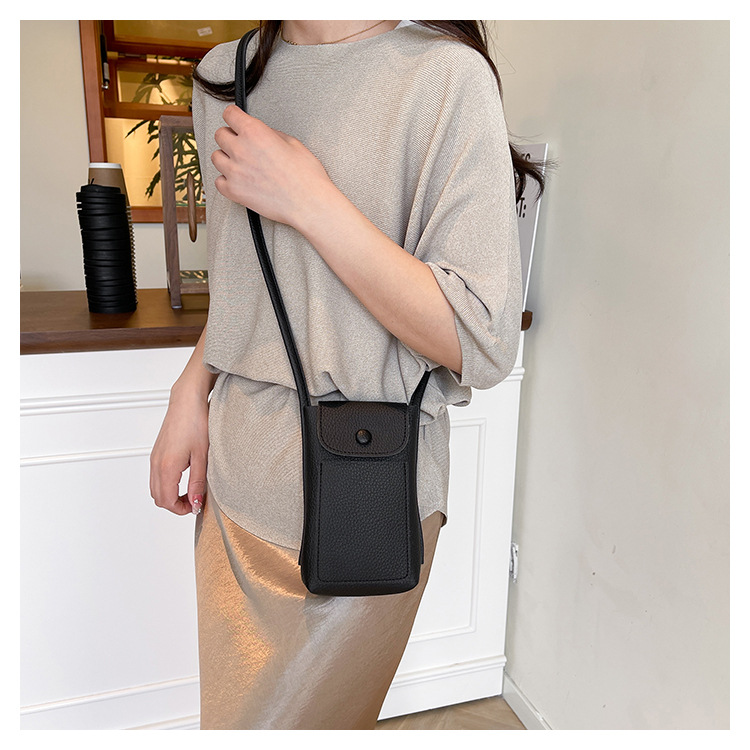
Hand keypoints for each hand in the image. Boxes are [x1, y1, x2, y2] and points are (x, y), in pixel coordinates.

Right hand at [149, 386, 208, 515]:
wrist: (187, 401)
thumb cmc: (196, 423)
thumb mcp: (202, 456)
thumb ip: (197, 482)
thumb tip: (195, 502)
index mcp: (167, 467)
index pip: (167, 501)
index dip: (181, 509)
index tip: (195, 507)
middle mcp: (156, 463)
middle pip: (158, 498)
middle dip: (175, 505)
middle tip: (194, 501)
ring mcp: (154, 458)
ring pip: (155, 488)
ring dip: (170, 495)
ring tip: (190, 490)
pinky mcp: (157, 452)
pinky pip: (156, 476)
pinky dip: (166, 484)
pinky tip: (183, 478)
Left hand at [211, 104, 331, 228]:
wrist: (308, 203)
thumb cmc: (306, 176)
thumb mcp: (292, 143)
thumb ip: (270, 134)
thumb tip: (262, 134)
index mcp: (255, 132)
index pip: (230, 114)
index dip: (234, 117)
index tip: (236, 120)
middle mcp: (241, 149)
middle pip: (220, 135)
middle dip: (230, 137)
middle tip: (241, 144)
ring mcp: (235, 172)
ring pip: (216, 157)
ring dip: (226, 158)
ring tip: (240, 164)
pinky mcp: (234, 191)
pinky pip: (218, 181)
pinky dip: (226, 180)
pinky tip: (238, 180)